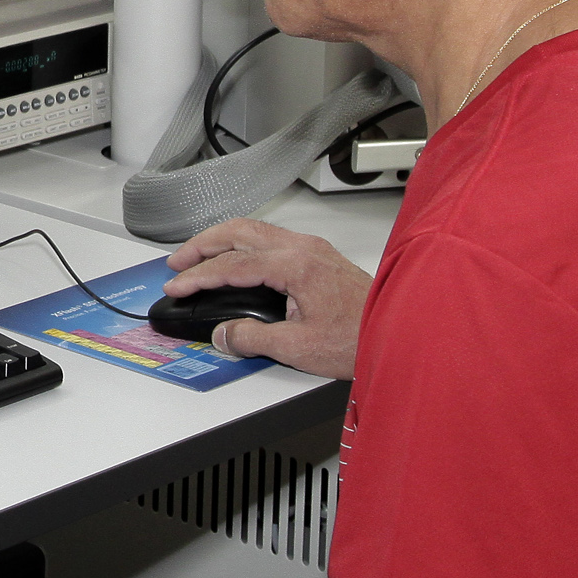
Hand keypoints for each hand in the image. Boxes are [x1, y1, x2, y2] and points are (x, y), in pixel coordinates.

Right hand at [164, 218, 370, 378]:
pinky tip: (237, 259)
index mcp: (295, 265)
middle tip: (177, 263)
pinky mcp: (319, 257)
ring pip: (254, 230)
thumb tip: (224, 335)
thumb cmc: (360, 338)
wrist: (401, 333)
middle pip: (238, 232)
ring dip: (221, 240)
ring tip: (199, 257)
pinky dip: (243, 244)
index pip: (231, 264)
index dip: (197, 276)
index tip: (176, 287)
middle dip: (201, 245)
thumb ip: (252, 339)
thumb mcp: (298, 348)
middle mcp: (303, 248)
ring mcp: (312, 249)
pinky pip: (270, 238)